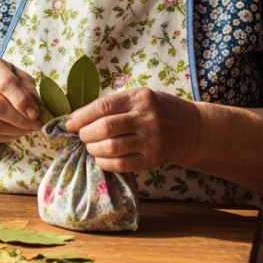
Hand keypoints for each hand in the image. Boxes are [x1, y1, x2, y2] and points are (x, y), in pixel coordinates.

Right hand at [0, 57, 42, 149]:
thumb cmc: (2, 78)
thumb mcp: (18, 74)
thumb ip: (28, 89)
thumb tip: (39, 110)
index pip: (6, 84)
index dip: (22, 100)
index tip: (36, 113)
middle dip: (20, 119)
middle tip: (37, 124)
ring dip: (16, 130)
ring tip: (29, 129)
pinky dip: (8, 137)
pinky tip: (18, 133)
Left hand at [64, 87, 201, 172]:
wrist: (192, 130)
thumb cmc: (160, 110)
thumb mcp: (142, 97)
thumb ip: (116, 104)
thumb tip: (79, 116)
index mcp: (141, 98)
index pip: (103, 106)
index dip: (81, 116)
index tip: (69, 123)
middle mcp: (147, 118)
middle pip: (105, 128)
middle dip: (85, 134)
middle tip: (81, 136)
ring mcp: (151, 140)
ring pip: (111, 148)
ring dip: (93, 148)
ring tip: (90, 146)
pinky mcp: (153, 160)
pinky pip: (122, 164)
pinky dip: (105, 163)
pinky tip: (100, 158)